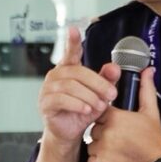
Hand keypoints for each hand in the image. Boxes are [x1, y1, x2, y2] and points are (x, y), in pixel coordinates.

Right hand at [38, 27, 118, 145]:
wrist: (70, 132)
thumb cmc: (82, 110)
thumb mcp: (98, 94)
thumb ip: (106, 80)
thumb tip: (115, 67)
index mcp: (68, 69)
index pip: (70, 52)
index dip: (72, 41)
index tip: (74, 29)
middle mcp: (56, 75)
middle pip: (78, 72)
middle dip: (97, 83)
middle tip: (112, 95)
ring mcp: (48, 89)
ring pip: (71, 86)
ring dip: (89, 96)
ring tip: (99, 106)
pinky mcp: (45, 103)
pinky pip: (61, 99)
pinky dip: (77, 104)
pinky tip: (86, 110)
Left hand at [87, 66, 160, 161]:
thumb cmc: (154, 142)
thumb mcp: (151, 113)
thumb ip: (146, 90)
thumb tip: (148, 72)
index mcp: (116, 118)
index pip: (100, 113)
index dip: (108, 120)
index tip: (118, 126)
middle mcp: (107, 134)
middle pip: (95, 130)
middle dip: (104, 134)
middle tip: (120, 140)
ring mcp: (102, 151)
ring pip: (92, 146)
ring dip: (101, 148)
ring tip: (118, 150)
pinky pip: (92, 161)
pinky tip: (114, 160)